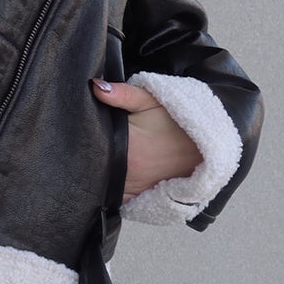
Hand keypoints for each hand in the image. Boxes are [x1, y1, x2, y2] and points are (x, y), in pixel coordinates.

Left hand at [90, 77, 201, 200]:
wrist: (207, 141)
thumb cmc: (178, 119)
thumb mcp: (151, 100)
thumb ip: (122, 94)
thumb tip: (94, 86)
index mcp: (128, 148)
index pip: (92, 150)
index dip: (82, 143)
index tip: (76, 137)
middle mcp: (131, 172)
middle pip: (96, 169)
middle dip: (88, 158)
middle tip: (83, 147)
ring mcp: (139, 187)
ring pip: (106, 186)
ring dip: (99, 177)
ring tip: (94, 161)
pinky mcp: (145, 194)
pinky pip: (120, 198)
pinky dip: (112, 191)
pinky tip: (108, 178)